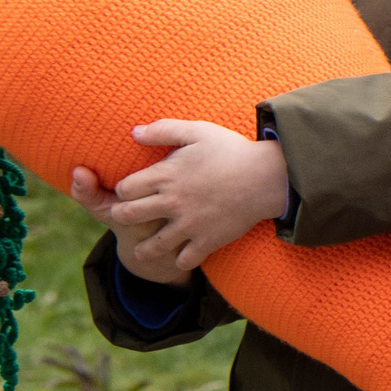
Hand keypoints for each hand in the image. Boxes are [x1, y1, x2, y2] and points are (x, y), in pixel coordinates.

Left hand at [85, 120, 292, 278]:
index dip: (124, 190)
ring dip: (144, 249)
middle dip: (122, 216)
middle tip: (129, 216)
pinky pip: (184, 260)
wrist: (268, 177)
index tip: (132, 191)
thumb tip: (134, 133)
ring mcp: (189, 224)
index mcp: (166, 175)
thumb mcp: (198, 131)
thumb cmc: (233, 151)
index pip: (124, 189)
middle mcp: (172, 202)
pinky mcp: (207, 240)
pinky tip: (183, 253)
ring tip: (144, 249)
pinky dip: (181, 260)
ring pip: (151, 247)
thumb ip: (164, 130)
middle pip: (127, 216)